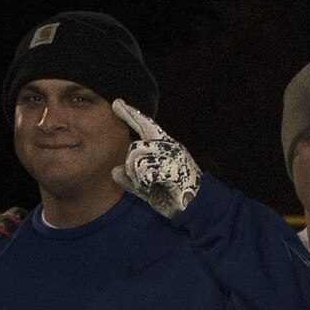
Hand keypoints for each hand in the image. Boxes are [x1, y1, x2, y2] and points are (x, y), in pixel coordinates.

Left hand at [110, 99, 200, 218]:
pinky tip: (155, 189)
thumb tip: (114, 171)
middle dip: (131, 167)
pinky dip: (144, 185)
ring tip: (150, 186)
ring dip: (138, 179)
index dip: (130, 114)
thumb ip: (130, 179)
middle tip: (142, 181)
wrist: (195, 207)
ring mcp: (173, 155)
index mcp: (164, 145)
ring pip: (137, 161)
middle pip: (134, 147)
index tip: (117, 103)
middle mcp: (169, 146)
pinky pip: (145, 173)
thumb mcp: (146, 187)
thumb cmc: (171, 196)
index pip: (145, 125)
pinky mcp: (173, 168)